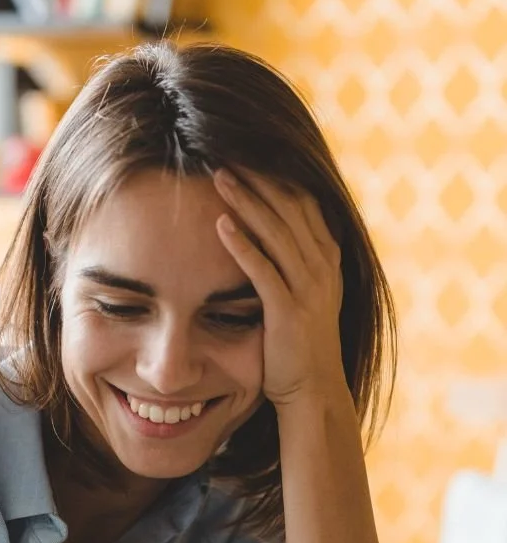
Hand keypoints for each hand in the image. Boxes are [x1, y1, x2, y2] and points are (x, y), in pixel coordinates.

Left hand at [212, 168, 348, 410]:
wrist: (313, 392)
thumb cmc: (298, 346)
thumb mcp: (301, 295)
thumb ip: (289, 263)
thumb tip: (264, 234)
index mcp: (326, 257)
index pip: (302, 201)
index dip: (276, 174)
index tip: (246, 150)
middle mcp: (323, 266)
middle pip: (290, 207)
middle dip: (259, 176)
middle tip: (225, 151)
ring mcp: (309, 288)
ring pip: (277, 232)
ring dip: (246, 201)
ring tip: (217, 176)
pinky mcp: (288, 311)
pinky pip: (263, 270)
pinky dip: (242, 245)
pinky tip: (220, 224)